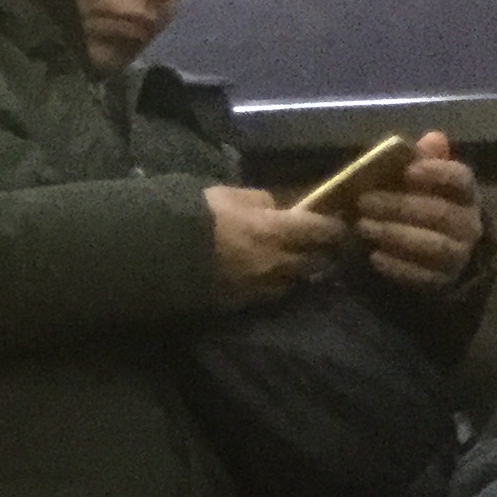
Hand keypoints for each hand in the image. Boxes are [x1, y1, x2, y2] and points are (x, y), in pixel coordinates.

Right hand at [205, 186, 345, 304]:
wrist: (157, 253)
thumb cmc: (195, 216)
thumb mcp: (228, 194)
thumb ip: (259, 200)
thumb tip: (275, 206)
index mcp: (276, 230)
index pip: (323, 230)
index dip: (336, 227)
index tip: (339, 224)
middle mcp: (276, 262)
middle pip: (316, 262)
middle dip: (322, 254)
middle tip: (322, 247)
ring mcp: (259, 285)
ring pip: (294, 282)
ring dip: (297, 273)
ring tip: (293, 265)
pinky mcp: (241, 301)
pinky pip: (267, 294)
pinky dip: (272, 285)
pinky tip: (264, 278)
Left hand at [351, 132, 482, 291]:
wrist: (429, 258)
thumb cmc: (418, 209)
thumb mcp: (416, 185)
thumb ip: (421, 162)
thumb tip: (433, 137)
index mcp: (465, 194)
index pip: (461, 179)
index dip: (438, 173)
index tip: (409, 171)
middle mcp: (469, 223)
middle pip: (440, 213)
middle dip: (400, 206)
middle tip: (363, 201)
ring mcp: (459, 254)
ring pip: (433, 244)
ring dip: (395, 234)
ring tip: (362, 227)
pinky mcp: (442, 280)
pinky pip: (423, 275)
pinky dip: (397, 265)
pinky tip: (373, 256)